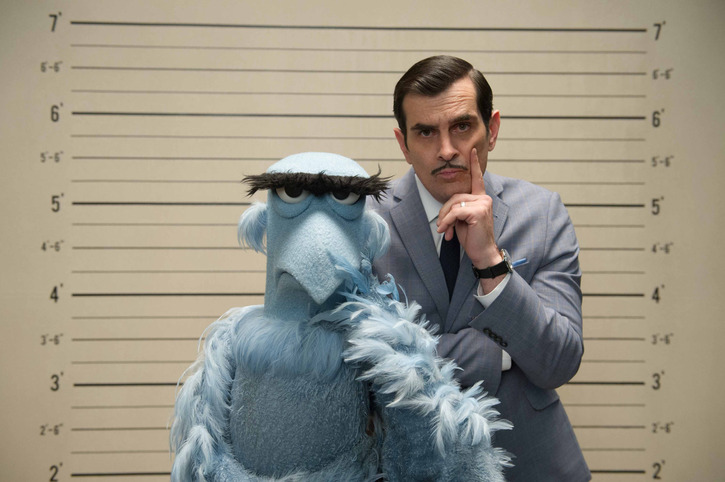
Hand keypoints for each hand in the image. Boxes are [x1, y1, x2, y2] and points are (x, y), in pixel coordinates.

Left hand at [436, 148, 501, 269]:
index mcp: (481, 198)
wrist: (483, 253)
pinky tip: (447, 232)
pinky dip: (448, 222)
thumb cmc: (473, 238)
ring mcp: (483, 203)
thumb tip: (447, 209)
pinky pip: (455, 212)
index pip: (477, 179)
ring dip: (445, 219)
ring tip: (445, 231)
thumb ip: (458, 208)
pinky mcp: (478, 211)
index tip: (471, 150)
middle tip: (442, 227)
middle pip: (455, 197)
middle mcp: (484, 198)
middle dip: (444, 212)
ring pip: (454, 204)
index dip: (474, 164)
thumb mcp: (462, 220)